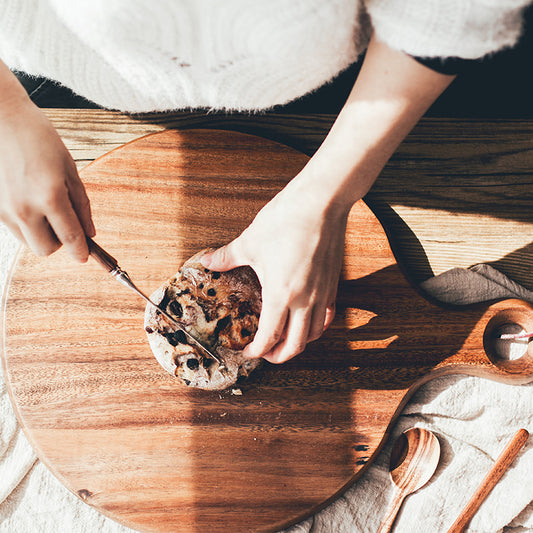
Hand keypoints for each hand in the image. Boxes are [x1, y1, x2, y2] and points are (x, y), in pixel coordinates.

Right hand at [0, 92, 94, 261]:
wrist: (0, 117)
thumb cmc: (38, 137)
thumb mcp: (69, 168)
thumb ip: (81, 204)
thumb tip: (89, 233)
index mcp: (50, 196)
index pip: (70, 238)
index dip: (81, 251)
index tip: (85, 256)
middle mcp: (25, 207)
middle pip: (46, 250)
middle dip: (59, 243)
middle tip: (64, 224)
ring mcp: (4, 209)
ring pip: (28, 242)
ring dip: (41, 234)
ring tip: (45, 207)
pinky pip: (14, 228)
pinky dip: (26, 223)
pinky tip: (29, 201)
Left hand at [201, 175, 347, 363]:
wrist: (321, 202)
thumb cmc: (286, 220)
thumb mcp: (250, 241)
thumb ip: (227, 257)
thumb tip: (208, 262)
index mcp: (281, 294)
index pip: (269, 337)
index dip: (257, 350)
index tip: (248, 351)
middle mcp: (305, 300)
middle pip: (295, 346)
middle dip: (278, 356)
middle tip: (265, 354)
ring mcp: (323, 293)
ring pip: (314, 334)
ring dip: (298, 344)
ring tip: (284, 341)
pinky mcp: (333, 283)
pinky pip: (328, 316)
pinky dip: (317, 326)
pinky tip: (307, 321)